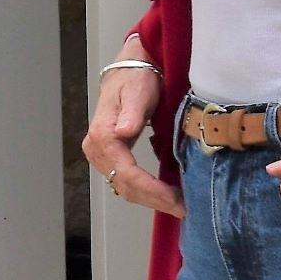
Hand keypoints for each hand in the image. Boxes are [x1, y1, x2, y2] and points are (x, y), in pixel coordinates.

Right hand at [81, 36, 185, 218]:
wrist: (130, 70)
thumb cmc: (136, 78)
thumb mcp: (138, 91)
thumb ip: (133, 113)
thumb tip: (125, 132)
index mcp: (103, 135)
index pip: (126, 172)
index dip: (151, 190)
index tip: (175, 199)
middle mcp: (96, 148)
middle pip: (124, 185)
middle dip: (154, 200)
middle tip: (183, 209)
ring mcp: (101, 155)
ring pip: (124, 187)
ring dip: (150, 200)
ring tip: (178, 206)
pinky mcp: (109, 157)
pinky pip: (125, 181)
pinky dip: (145, 191)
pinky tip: (165, 195)